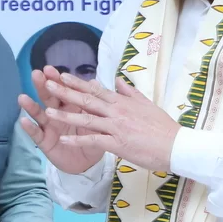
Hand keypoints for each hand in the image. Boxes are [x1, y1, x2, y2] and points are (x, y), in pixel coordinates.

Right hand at [18, 68, 104, 174]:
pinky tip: (23, 121)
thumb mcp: (96, 120)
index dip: (56, 79)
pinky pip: (36, 134)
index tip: (50, 68)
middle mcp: (56, 113)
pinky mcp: (44, 141)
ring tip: (23, 98)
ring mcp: (49, 127)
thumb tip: (94, 82)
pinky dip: (30, 128)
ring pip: (38, 114)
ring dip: (30, 106)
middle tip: (36, 74)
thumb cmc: (92, 138)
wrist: (89, 162)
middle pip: (48, 97)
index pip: (63, 90)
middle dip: (42, 86)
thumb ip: (93, 102)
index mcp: (70, 106)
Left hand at [37, 70, 180, 173]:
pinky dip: (78, 140)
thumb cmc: (163, 127)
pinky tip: (63, 140)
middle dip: (65, 92)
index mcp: (123, 102)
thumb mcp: (147, 104)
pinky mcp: (118, 144)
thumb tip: (118, 80)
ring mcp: (116, 127)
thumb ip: (130, 92)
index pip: (96, 89)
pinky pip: (94, 141)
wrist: (176, 146)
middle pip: (87, 100)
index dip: (77, 83)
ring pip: (87, 119)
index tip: (61, 75)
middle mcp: (117, 111)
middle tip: (46, 84)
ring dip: (66, 115)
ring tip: (48, 112)